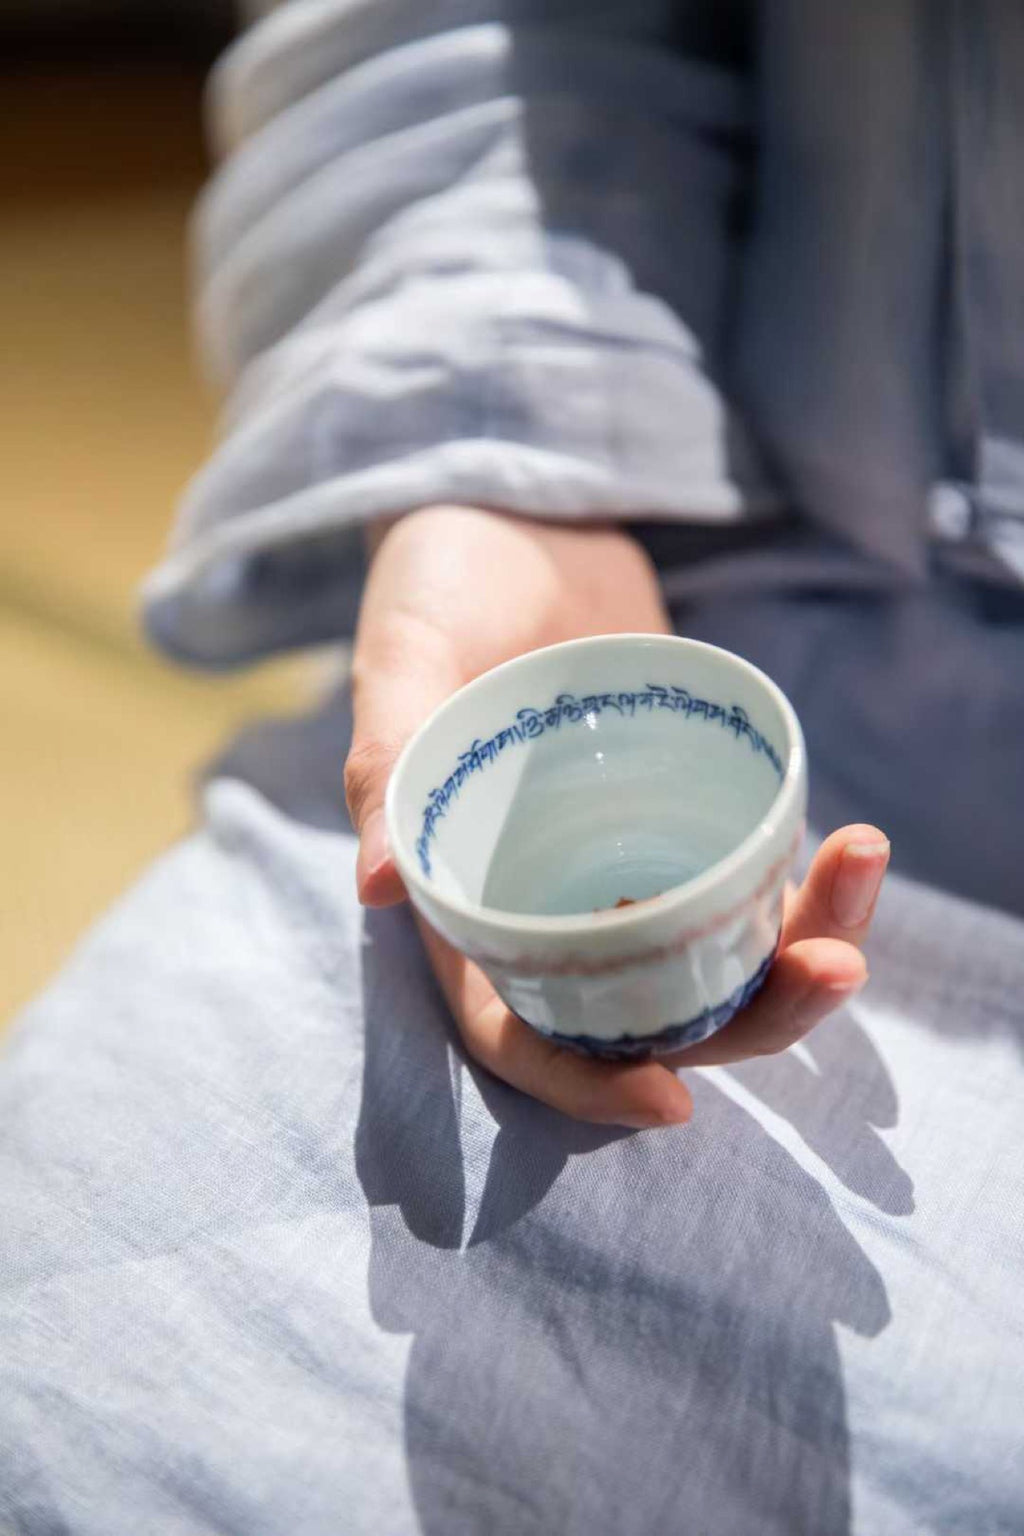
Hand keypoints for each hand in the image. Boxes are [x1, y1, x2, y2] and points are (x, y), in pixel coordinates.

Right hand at [345, 506, 888, 1128]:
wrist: (519, 507)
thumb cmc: (437, 583)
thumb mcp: (403, 658)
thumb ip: (389, 763)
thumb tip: (376, 889)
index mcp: (471, 895)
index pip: (518, 1028)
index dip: (584, 1082)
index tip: (671, 1099)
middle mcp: (555, 898)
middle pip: (652, 1008)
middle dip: (750, 1015)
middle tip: (830, 969)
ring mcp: (628, 854)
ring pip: (719, 950)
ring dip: (799, 945)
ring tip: (864, 877)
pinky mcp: (688, 802)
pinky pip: (749, 870)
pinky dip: (803, 878)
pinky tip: (854, 849)